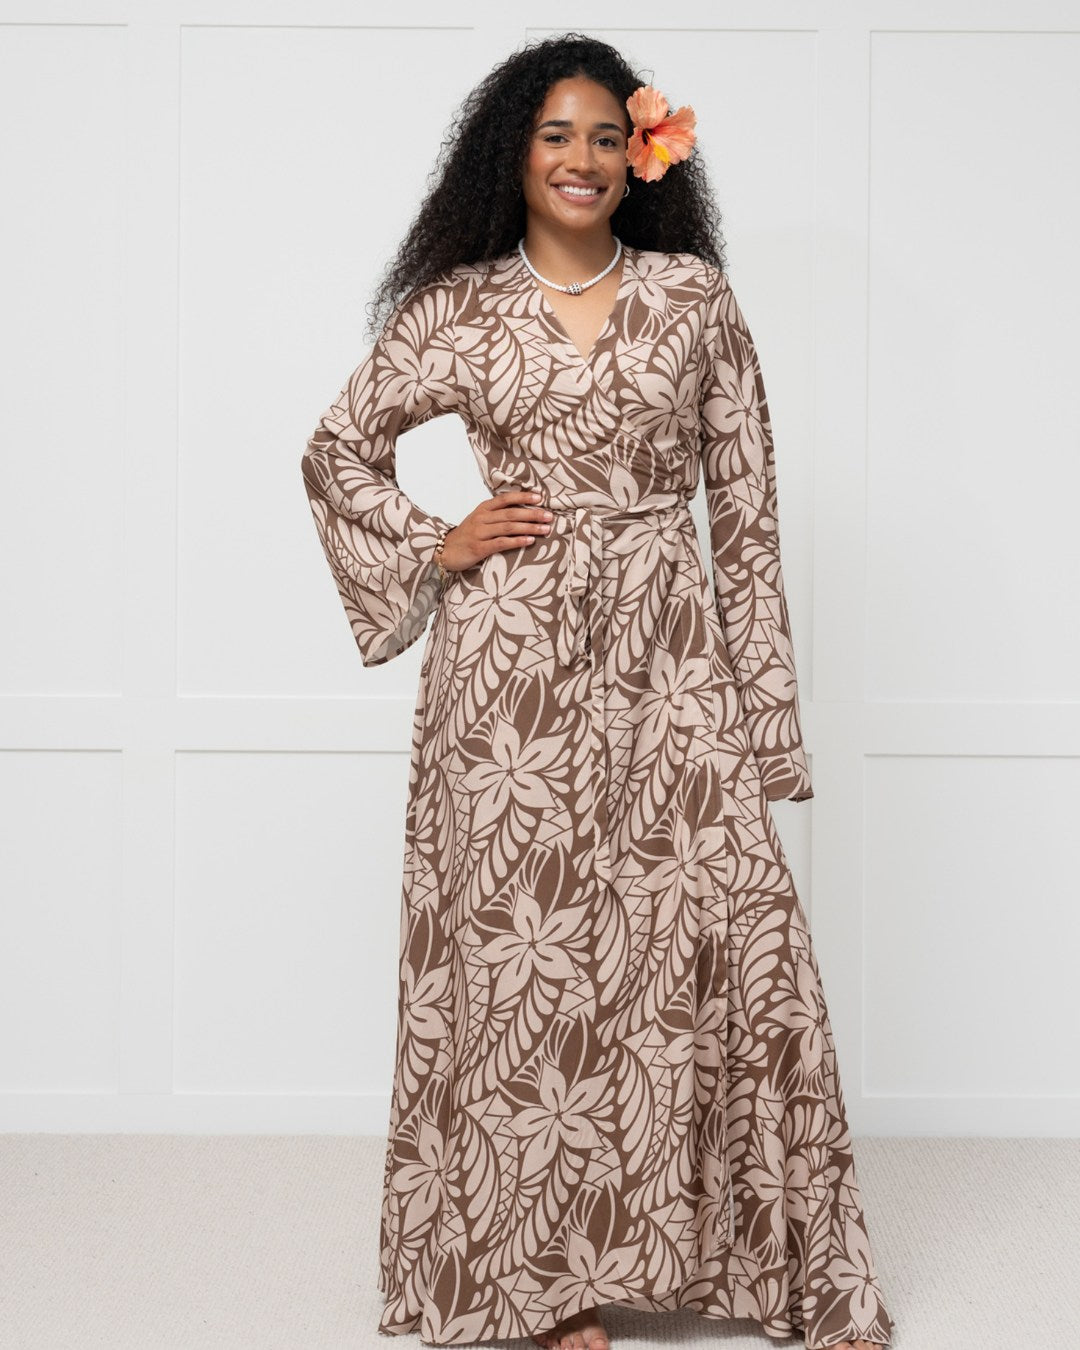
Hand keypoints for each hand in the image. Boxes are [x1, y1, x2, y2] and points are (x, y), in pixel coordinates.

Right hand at [438, 491, 553, 571]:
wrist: (444, 551)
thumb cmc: (466, 535)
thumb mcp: (479, 519)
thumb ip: (497, 514)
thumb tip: (523, 512)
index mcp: (483, 509)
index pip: (505, 499)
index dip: (523, 497)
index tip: (540, 497)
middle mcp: (482, 518)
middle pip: (511, 513)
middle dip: (532, 514)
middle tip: (549, 516)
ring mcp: (480, 533)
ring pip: (509, 527)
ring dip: (529, 528)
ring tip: (545, 529)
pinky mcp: (479, 548)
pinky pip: (501, 543)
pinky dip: (517, 541)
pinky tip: (529, 541)